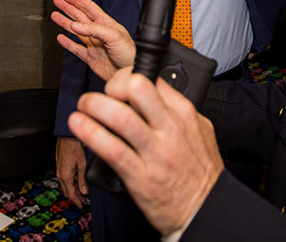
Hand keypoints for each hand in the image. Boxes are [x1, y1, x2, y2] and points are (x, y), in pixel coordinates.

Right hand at [52, 0, 135, 80]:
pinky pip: (76, 48)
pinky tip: (61, 38)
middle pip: (80, 16)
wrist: (130, 72)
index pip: (89, 8)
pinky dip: (67, 43)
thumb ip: (95, 29)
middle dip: (68, 7)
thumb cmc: (130, 54)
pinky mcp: (91, 58)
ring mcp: (94, 45)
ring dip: (65, 22)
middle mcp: (99, 33)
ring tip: (55, 15)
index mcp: (106, 24)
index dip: (77, 0)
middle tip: (58, 0)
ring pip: (76, 31)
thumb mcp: (115, 36)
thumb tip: (76, 25)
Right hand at [56, 136, 88, 207]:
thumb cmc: (74, 147)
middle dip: (74, 198)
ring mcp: (59, 170)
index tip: (81, 206)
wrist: (67, 136)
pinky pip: (63, 179)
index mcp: (65, 176)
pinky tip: (75, 182)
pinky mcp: (59, 165)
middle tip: (81, 202)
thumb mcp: (83, 165)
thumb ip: (83, 179)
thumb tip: (85, 191)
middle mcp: (60, 174)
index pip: (70, 194)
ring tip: (80, 193)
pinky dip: (69, 184)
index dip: (76, 201)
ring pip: (64, 185)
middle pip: (66, 191)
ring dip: (72, 191)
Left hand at [69, 68, 222, 234]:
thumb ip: (177, 111)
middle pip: (137, 89)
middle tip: (102, 94)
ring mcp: (155, 152)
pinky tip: (79, 126)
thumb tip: (157, 93)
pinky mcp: (140, 176)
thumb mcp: (201, 130)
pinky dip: (91, 134)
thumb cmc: (201, 171)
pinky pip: (112, 150)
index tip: (116, 85)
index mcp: (183, 114)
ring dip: (95, 106)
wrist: (206, 208)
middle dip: (113, 85)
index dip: (127, 77)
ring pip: (120, 117)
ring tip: (84, 106)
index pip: (153, 78)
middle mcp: (170, 129)